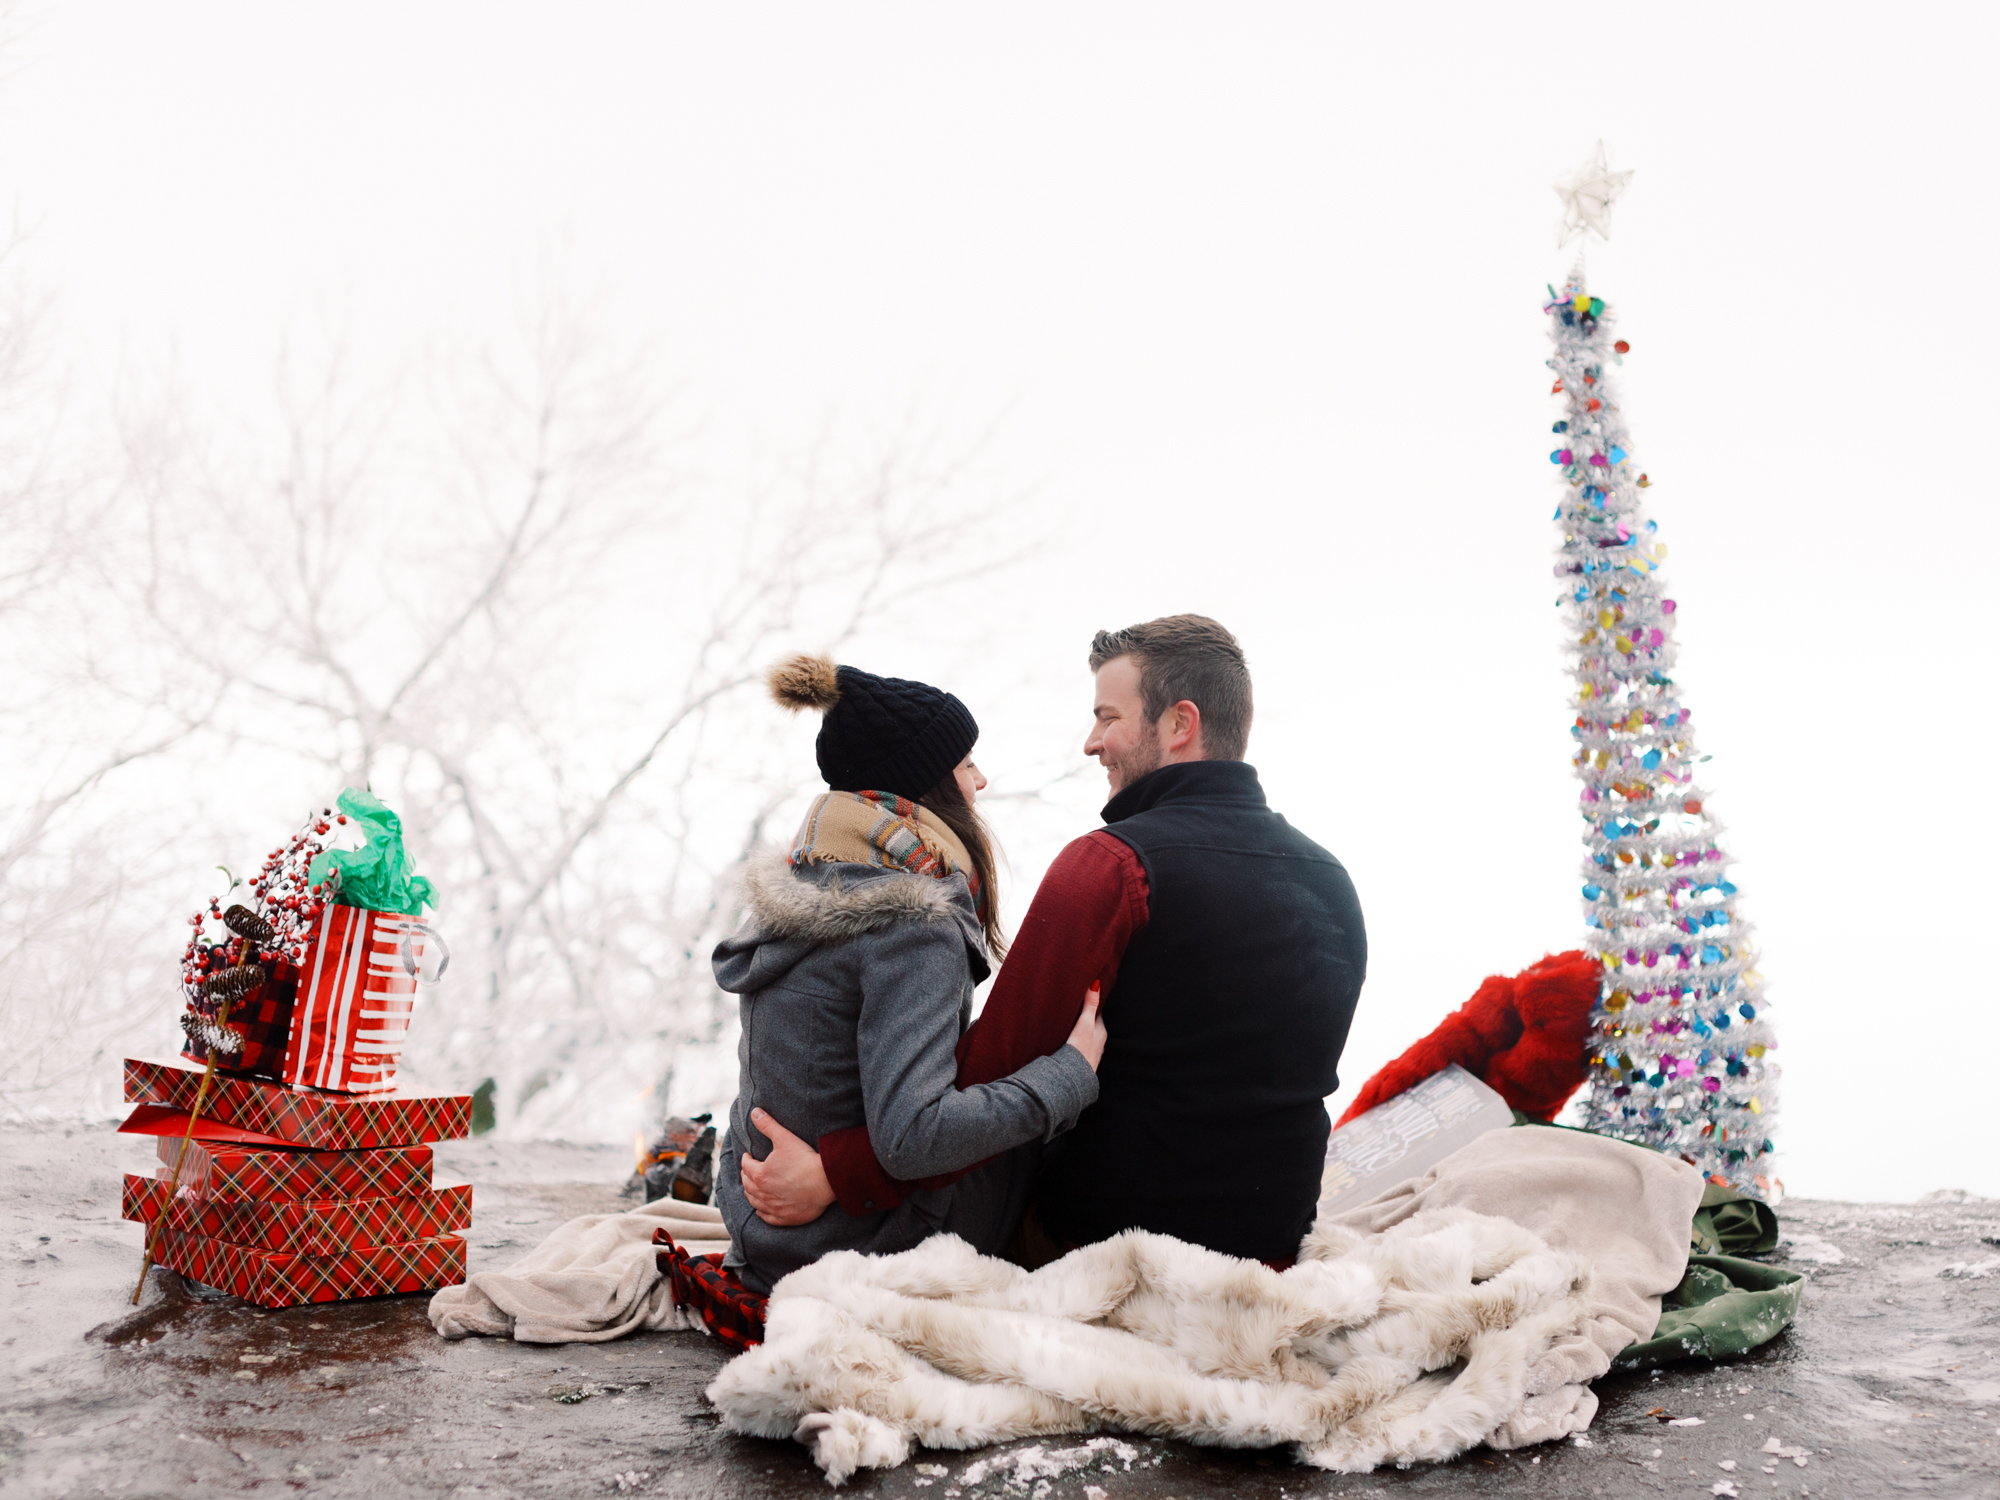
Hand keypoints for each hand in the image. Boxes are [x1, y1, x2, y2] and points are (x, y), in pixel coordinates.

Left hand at [739, 1108, 835, 1225]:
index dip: (747, 1159)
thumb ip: (767, 1125)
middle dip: (746, 1176)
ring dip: (751, 1194)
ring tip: (753, 1188)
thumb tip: (754, 1112)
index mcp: (760, 1175)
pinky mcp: (784, 1218)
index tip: (749, 1156)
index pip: (746, 1166)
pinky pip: (766, 1217)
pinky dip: (761, 1212)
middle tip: (749, 1171)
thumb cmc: (805, 1159)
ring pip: (754, 1202)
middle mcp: (763, 1193)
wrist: (827, 1181)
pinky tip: (762, 1209)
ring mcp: (774, 1207)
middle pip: (747, 1185)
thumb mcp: (785, 1138)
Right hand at [1066, 984, 1106, 1070]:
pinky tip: (1072, 1043)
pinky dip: (1080, 1043)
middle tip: (1078, 1011)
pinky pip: (1083, 1048)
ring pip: (1089, 1037)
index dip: (1092, 1006)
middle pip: (1094, 1026)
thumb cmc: (1081, 1047)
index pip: (1098, 1014)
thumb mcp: (1085, 1022)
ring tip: (1074, 1026)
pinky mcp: (1085, 1061)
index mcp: (1101, 1031)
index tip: (1087, 998)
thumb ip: (1090, 1004)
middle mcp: (1100, 1041)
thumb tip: (1096, 984)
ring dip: (1084, 1032)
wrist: (1076, 1074)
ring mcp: (1093, 1052)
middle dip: (1088, 1019)